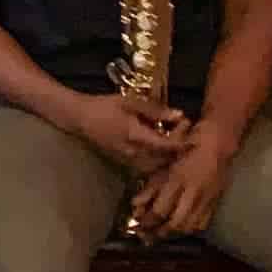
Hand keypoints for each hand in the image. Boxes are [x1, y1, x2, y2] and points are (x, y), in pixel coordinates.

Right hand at [67, 93, 192, 175]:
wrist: (79, 118)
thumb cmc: (104, 106)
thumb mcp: (130, 102)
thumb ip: (155, 110)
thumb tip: (179, 114)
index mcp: (137, 136)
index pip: (167, 146)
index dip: (182, 142)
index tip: (192, 135)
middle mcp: (134, 153)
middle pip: (164, 161)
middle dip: (177, 153)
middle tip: (185, 140)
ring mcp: (128, 160)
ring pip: (155, 168)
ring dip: (167, 160)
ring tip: (175, 148)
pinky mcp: (123, 163)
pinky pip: (146, 168)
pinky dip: (157, 163)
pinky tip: (160, 153)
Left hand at [128, 127, 236, 237]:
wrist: (217, 144)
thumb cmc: (185, 149)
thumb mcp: (164, 164)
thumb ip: (150, 186)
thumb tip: (135, 205)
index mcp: (177, 180)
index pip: (161, 210)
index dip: (148, 222)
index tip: (139, 225)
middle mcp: (193, 192)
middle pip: (176, 223)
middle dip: (160, 233)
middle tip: (148, 237)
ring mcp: (206, 198)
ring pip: (190, 226)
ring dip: (174, 234)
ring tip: (162, 235)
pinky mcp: (215, 201)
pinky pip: (203, 222)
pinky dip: (190, 229)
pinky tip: (180, 230)